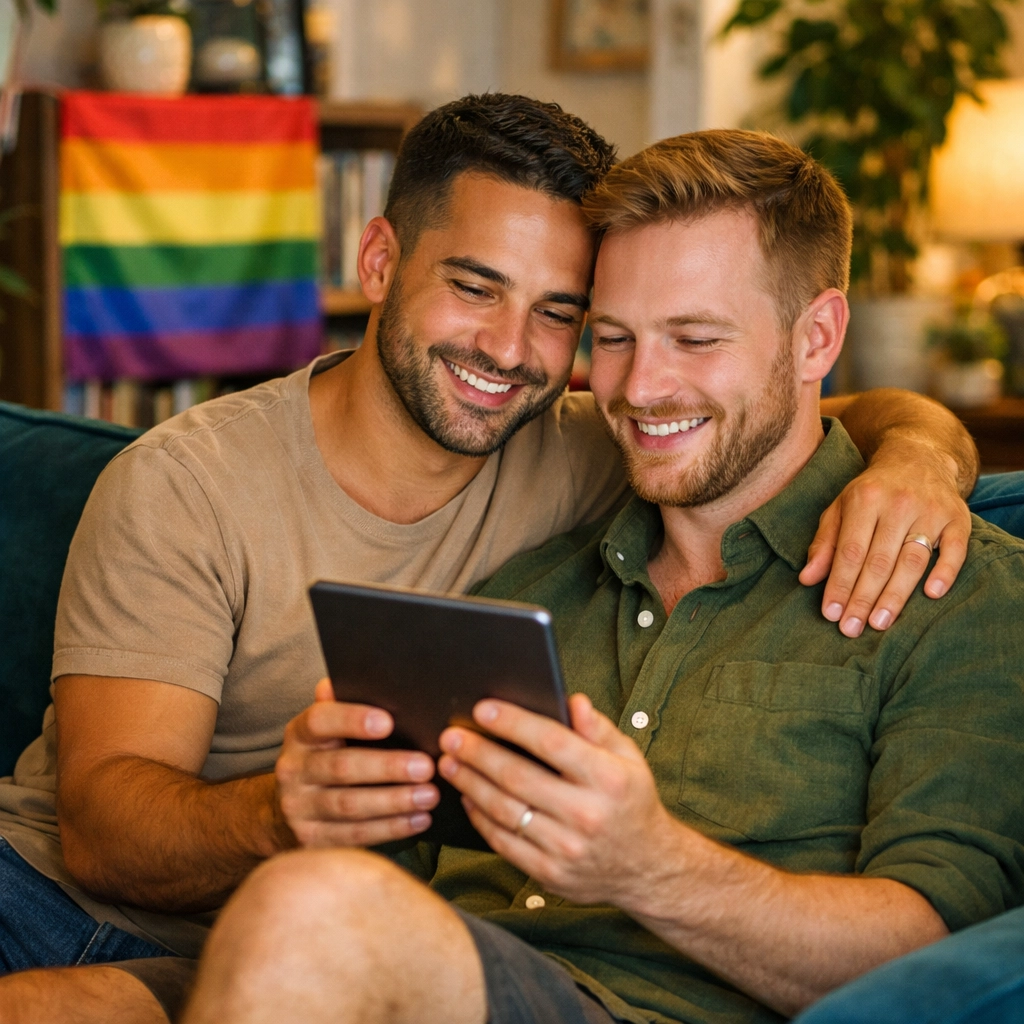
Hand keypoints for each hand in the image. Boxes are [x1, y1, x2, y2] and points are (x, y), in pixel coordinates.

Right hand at [275, 678, 438, 847]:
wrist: (292, 806)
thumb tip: (353, 680)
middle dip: (388, 767)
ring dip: (395, 801)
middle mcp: (293, 769)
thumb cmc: (328, 754)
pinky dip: (390, 828)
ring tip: (430, 795)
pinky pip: (354, 836)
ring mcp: (298, 808)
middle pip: (342, 767)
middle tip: (426, 766)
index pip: (321, 720)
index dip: (353, 719)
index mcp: (300, 733)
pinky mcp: (310, 840)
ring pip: (350, 805)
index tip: (388, 721)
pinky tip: (418, 819)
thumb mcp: (329, 728)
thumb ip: (343, 705)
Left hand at [438, 694, 679, 908]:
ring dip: (470, 783)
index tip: (482, 709)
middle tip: (451, 736)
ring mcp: (567, 849)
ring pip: (504, 810)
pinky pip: (504, 843)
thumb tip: (573, 701)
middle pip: (518, 777)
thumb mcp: (629, 758)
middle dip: (478, 753)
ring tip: (449, 763)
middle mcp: (588, 815)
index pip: (552, 742)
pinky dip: (480, 818)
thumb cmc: (631, 801)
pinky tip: (468, 797)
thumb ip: (599, 729)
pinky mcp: (550, 875)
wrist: (648, 868)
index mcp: (609, 779)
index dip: (513, 723)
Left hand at [799, 448, 970, 636]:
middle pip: (879, 560)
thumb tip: (806, 579)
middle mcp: (898, 503)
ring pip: (912, 559)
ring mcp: (931, 510)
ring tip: (879, 624)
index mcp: (864, 499)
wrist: (918, 457)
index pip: (850, 551)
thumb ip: (824, 543)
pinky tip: (931, 595)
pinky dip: (945, 572)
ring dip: (895, 595)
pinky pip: (955, 549)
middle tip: (850, 629)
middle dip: (863, 598)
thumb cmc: (872, 491)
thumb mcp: (840, 507)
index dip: (839, 584)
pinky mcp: (958, 517)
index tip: (830, 614)